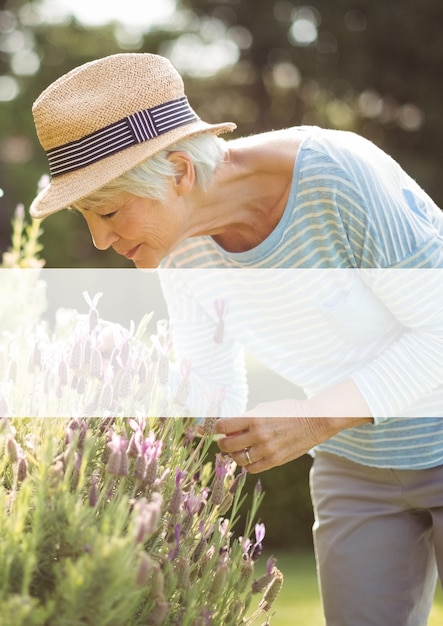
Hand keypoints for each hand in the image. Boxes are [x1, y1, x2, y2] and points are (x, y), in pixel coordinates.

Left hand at [215, 399, 369, 472]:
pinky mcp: (275, 460)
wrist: (314, 421)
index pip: (223, 426)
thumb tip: (227, 427)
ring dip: (234, 454)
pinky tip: (250, 457)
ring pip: (238, 458)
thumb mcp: (265, 408)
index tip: (205, 429)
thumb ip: (246, 418)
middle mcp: (259, 435)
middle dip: (221, 443)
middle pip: (227, 445)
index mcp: (254, 418)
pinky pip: (252, 468)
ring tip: (238, 449)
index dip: (212, 428)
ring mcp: (267, 449)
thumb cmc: (288, 411)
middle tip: (223, 441)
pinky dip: (247, 464)